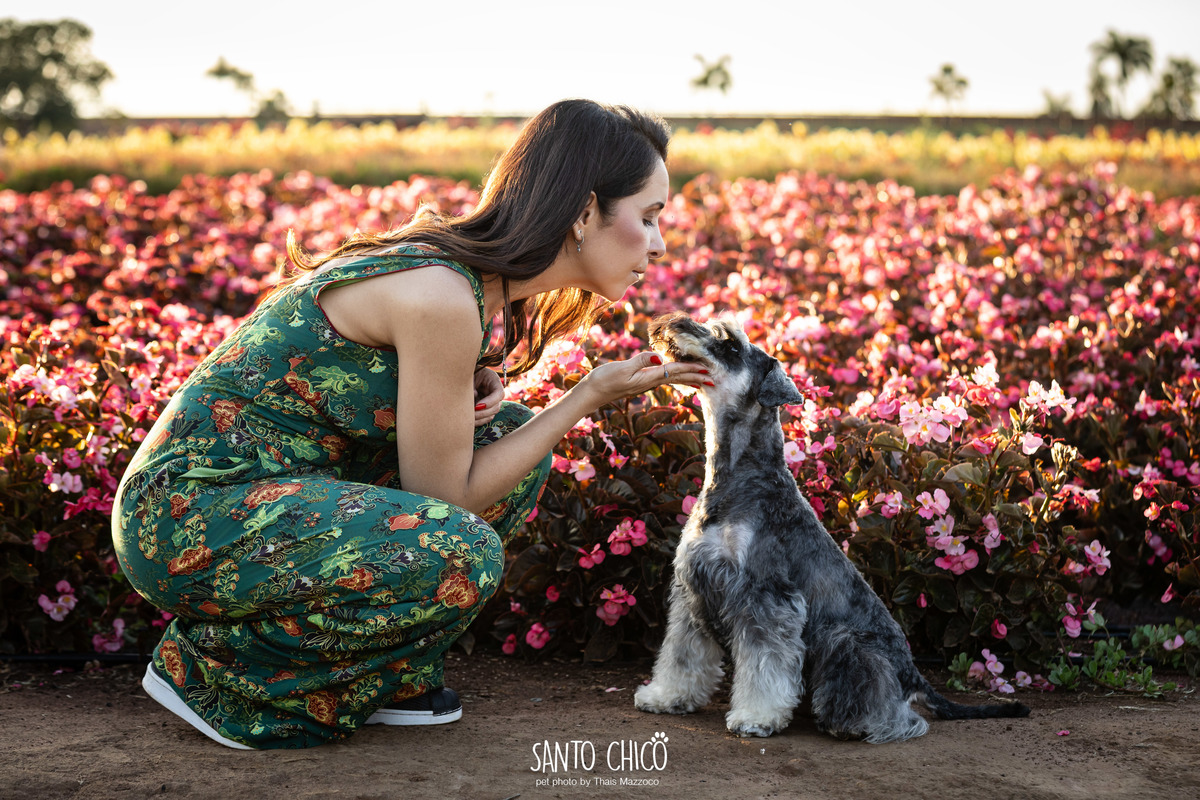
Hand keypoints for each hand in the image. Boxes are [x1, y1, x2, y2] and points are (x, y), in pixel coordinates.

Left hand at [473, 366, 503, 426]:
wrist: (464, 375)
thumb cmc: (468, 373)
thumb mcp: (469, 376)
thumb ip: (471, 385)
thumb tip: (474, 394)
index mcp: (494, 381)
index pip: (499, 393)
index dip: (490, 402)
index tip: (477, 406)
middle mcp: (495, 393)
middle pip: (496, 407)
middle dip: (483, 413)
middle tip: (470, 415)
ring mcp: (492, 402)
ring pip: (491, 415)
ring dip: (479, 419)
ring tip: (467, 419)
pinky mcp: (486, 409)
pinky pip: (485, 418)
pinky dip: (478, 421)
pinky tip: (468, 422)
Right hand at [579, 352, 709, 407]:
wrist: (592, 393)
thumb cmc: (604, 380)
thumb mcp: (622, 369)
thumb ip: (640, 361)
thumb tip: (660, 357)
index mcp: (649, 377)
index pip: (676, 372)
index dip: (692, 370)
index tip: (708, 371)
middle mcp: (650, 381)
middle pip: (678, 378)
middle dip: (696, 378)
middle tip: (714, 381)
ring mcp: (645, 383)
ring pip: (672, 379)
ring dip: (688, 380)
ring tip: (703, 382)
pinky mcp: (640, 382)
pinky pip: (664, 379)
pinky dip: (675, 378)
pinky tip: (678, 379)